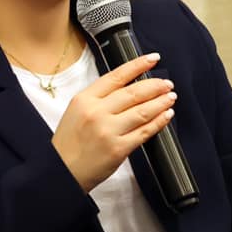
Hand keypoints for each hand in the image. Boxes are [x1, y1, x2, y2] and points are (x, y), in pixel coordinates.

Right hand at [49, 51, 176, 191]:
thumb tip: (129, 87)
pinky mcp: (118, 149)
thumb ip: (99, 99)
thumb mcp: (76, 111)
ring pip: (142, 111)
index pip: (116, 76)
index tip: (153, 59)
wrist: (61, 172)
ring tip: (170, 97)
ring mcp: (108, 131)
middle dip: (155, 86)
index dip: (138, 65)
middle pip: (133, 93)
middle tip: (167, 83)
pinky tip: (166, 115)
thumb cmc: (68, 143)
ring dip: (160, 102)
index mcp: (84, 99)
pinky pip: (144, 132)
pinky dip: (159, 122)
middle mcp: (96, 112)